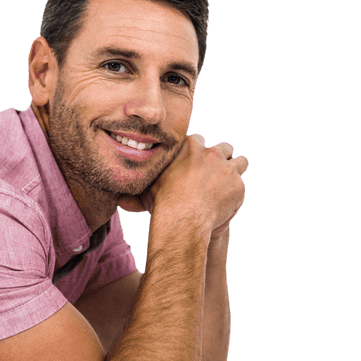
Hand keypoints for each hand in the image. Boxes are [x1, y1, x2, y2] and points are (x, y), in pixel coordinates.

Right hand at [121, 134, 247, 236]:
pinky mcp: (239, 186)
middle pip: (224, 147)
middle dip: (222, 158)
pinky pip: (241, 187)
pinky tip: (226, 204)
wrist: (183, 220)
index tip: (196, 164)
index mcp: (191, 147)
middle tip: (216, 173)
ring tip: (229, 183)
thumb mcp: (149, 190)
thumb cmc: (163, 203)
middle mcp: (213, 153)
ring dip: (236, 171)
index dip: (198, 153)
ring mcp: (228, 169)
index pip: (199, 141)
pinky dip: (236, 194)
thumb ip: (141, 190)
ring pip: (240, 162)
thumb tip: (120, 201)